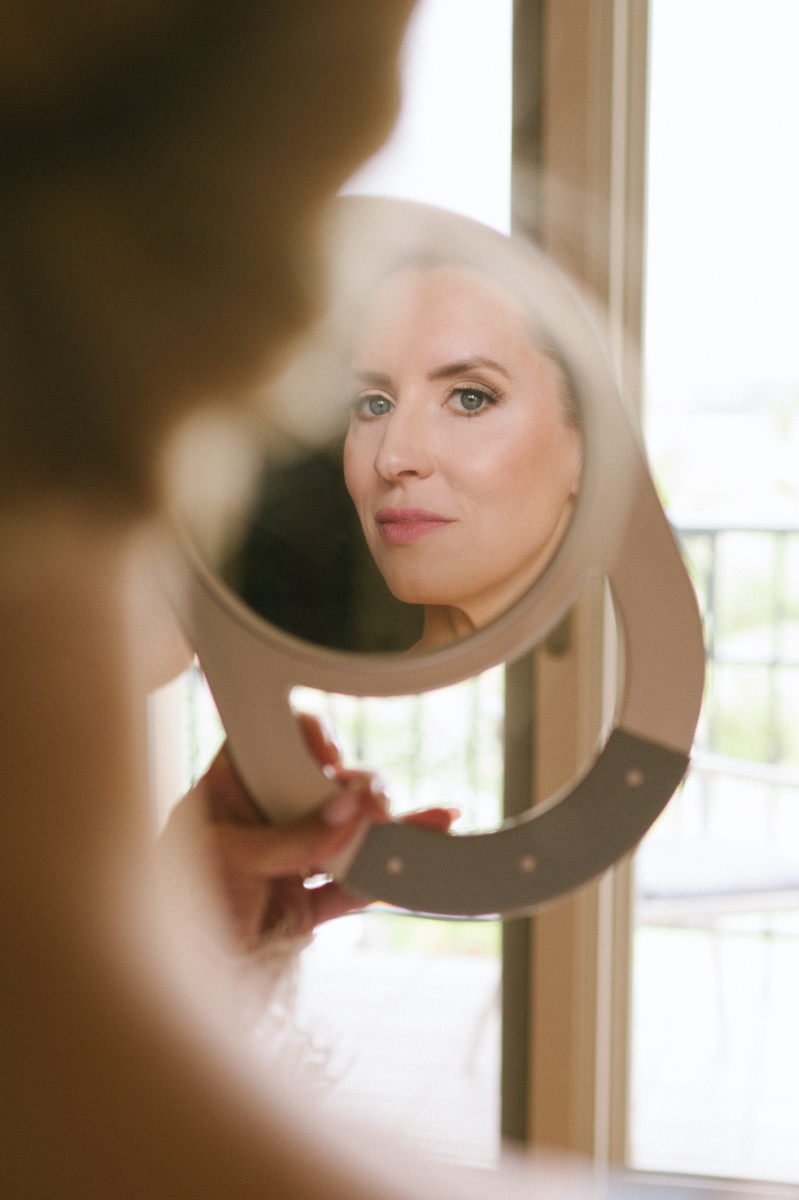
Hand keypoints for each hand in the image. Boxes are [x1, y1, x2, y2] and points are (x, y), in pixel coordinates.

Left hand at [164, 714, 455, 952]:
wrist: (172, 995)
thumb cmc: (173, 917)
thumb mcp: (230, 862)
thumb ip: (293, 837)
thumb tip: (349, 806)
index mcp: (223, 798)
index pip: (268, 750)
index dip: (303, 741)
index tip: (330, 754)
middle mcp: (257, 826)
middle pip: (320, 791)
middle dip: (359, 790)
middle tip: (378, 802)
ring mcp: (284, 867)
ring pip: (345, 836)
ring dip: (389, 828)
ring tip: (431, 821)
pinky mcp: (304, 908)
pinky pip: (354, 884)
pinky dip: (389, 875)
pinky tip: (424, 854)